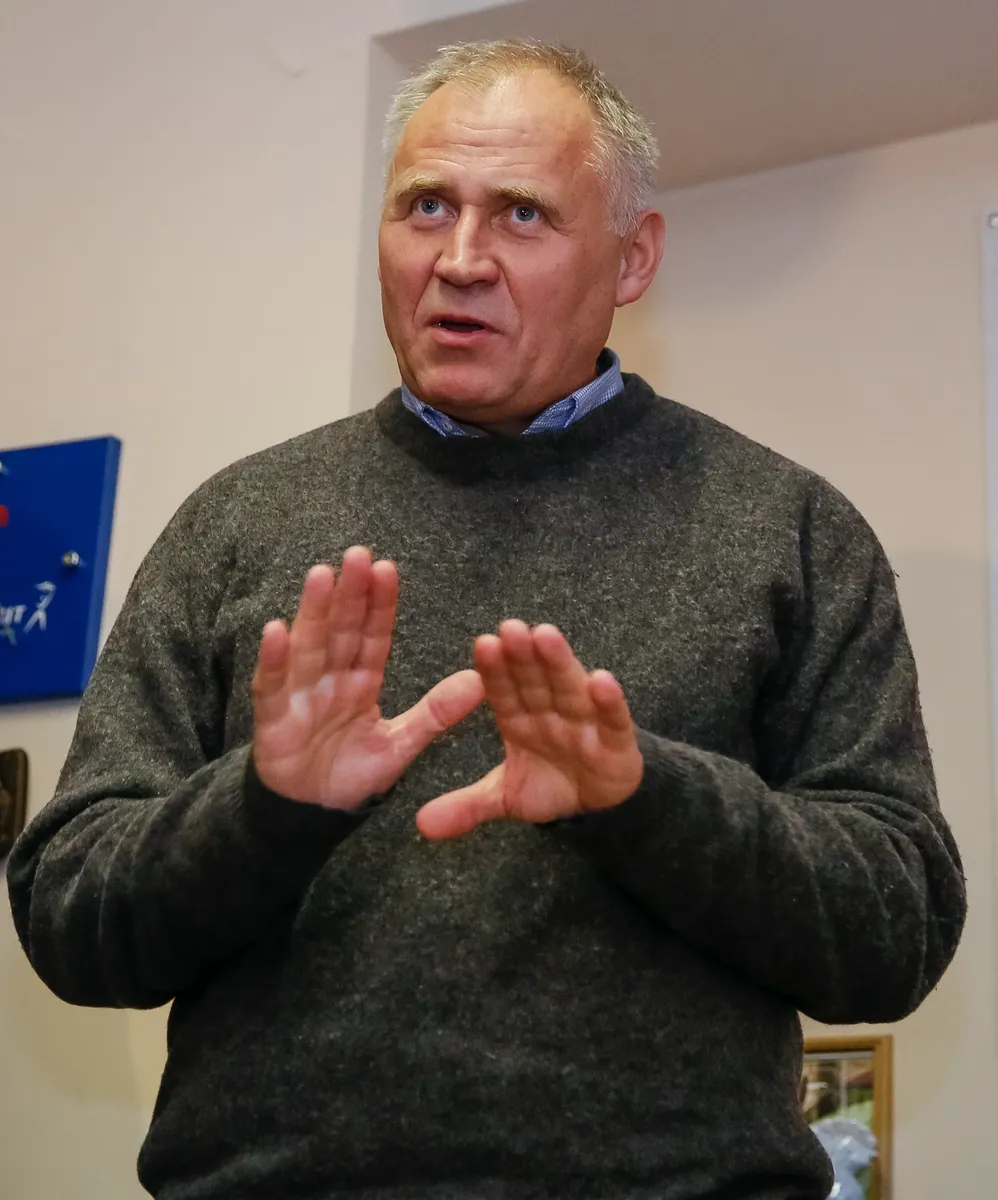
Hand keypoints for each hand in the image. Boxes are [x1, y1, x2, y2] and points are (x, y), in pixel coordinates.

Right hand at [251, 546, 482, 809]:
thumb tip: (479, 682)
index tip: (388, 569)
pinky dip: (272, 661)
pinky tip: (276, 631)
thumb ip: (435, 714)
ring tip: (321, 575)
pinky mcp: (273, 719)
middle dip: (349, 594)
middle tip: (358, 554)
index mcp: (361, 681)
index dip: (380, 604)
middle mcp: (329, 679)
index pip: (373, 635)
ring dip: (312, 612)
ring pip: (308, 647)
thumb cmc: (352, 773)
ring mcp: (299, 696)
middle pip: (340, 630)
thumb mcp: (401, 745)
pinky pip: (271, 687)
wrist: (313, 812)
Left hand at [416, 621, 643, 838]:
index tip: (483, 644)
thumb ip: (466, 806)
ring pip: (569, 689)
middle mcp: (550, 712)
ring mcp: (584, 722)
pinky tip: (602, 680)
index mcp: (520, 719)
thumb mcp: (505, 799)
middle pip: (535, 681)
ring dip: (559, 663)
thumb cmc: (552, 786)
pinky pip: (613, 719)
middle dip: (522, 655)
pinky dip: (609, 702)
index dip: (494, 670)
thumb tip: (422, 825)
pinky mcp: (616, 739)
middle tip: (509, 627)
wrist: (599, 805)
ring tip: (546, 635)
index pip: (503, 691)